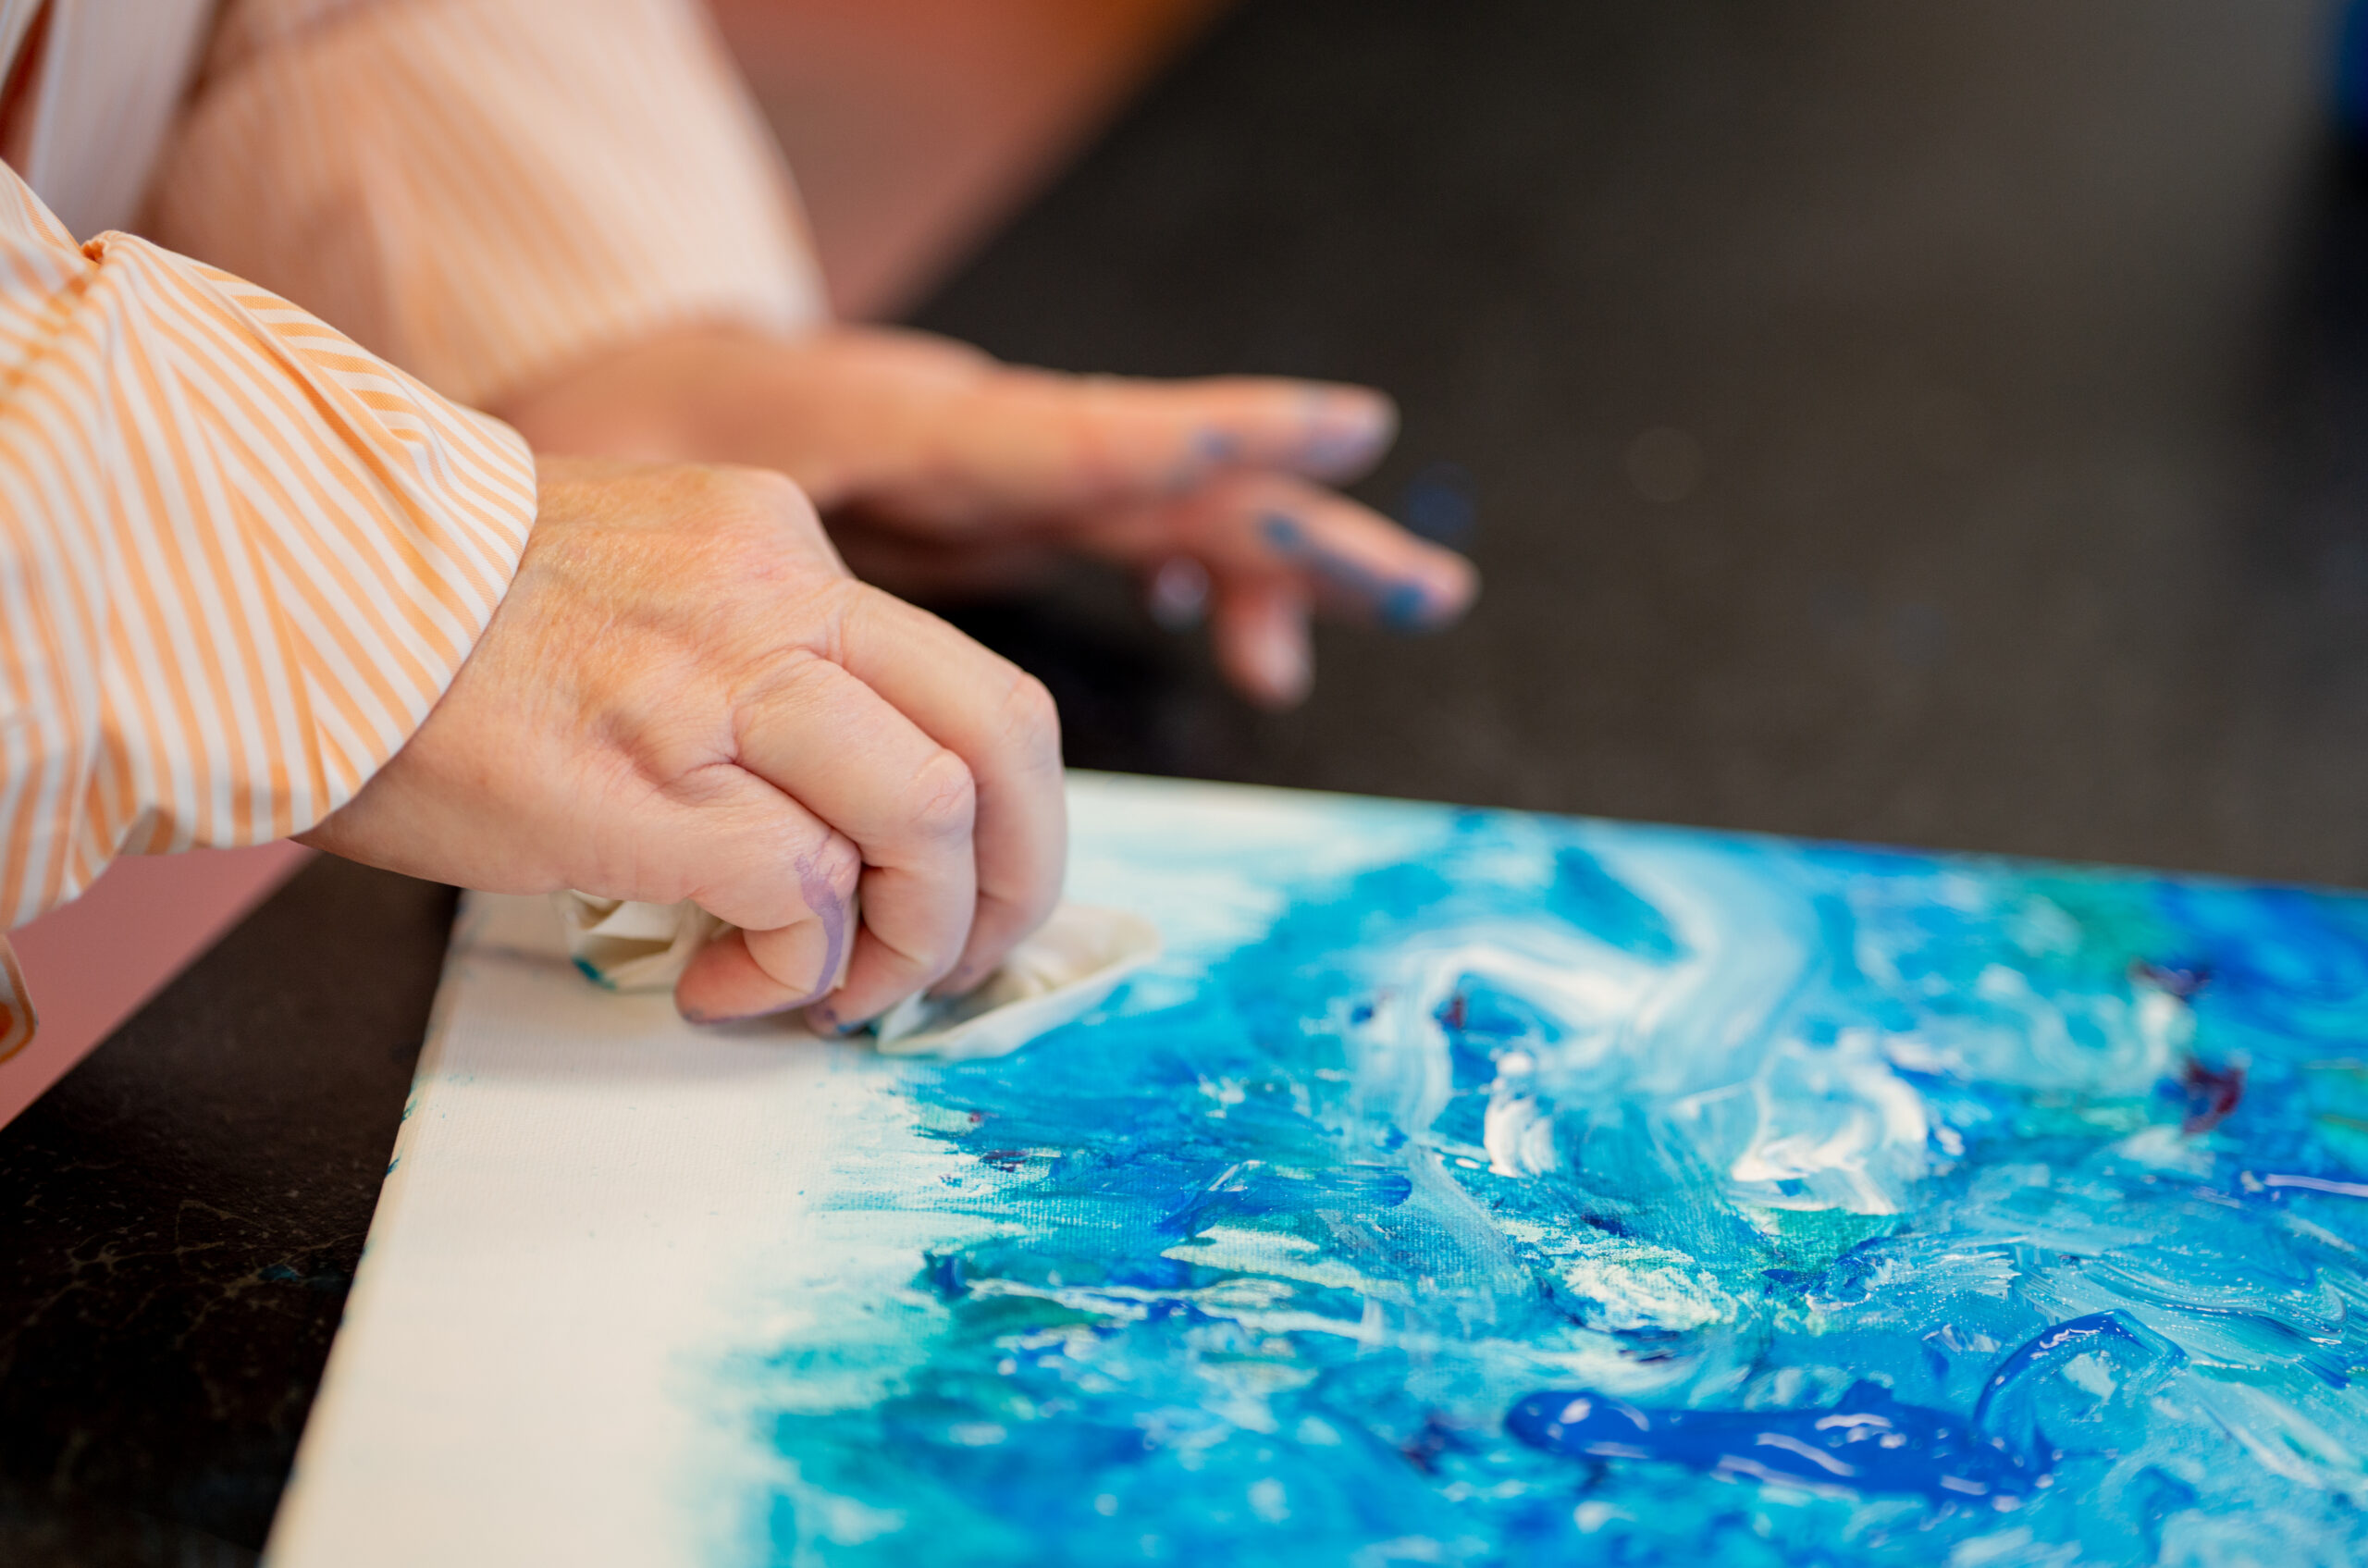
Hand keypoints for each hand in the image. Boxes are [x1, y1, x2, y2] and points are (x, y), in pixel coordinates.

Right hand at [300, 457, 1065, 1028]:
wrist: (270, 593)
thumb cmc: (418, 615)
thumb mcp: (625, 584)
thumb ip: (740, 661)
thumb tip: (817, 807)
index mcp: (775, 546)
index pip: (963, 676)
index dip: (1004, 808)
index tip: (967, 884)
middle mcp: (773, 596)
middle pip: (1001, 736)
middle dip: (1019, 877)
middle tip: (964, 960)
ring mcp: (716, 686)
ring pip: (929, 819)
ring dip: (917, 941)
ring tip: (842, 992)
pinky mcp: (650, 787)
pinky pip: (801, 896)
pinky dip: (794, 970)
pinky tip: (724, 989)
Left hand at [494, 326, 1478, 706]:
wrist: (612, 390)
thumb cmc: (621, 435)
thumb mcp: (660, 490)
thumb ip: (758, 550)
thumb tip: (822, 651)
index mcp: (917, 423)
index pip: (1086, 431)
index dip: (1214, 435)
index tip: (1344, 428)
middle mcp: (985, 437)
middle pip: (1175, 475)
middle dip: (1302, 528)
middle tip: (1423, 585)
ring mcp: (1000, 469)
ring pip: (1172, 506)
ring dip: (1276, 565)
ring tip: (1378, 620)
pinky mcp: (996, 502)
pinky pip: (1126, 532)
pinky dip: (1195, 577)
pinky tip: (1238, 636)